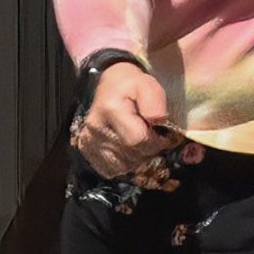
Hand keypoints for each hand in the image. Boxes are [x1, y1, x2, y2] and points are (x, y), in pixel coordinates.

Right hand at [70, 61, 197, 179]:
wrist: (109, 86)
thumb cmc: (132, 85)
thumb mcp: (148, 85)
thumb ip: (155, 102)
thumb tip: (157, 120)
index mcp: (111, 111)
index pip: (138, 140)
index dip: (157, 142)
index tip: (166, 136)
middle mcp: (95, 129)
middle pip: (131, 155)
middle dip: (150, 150)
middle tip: (156, 139)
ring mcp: (88, 141)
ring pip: (123, 165)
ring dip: (139, 158)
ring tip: (144, 142)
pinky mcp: (87, 150)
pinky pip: (112, 168)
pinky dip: (126, 163)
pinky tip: (130, 150)